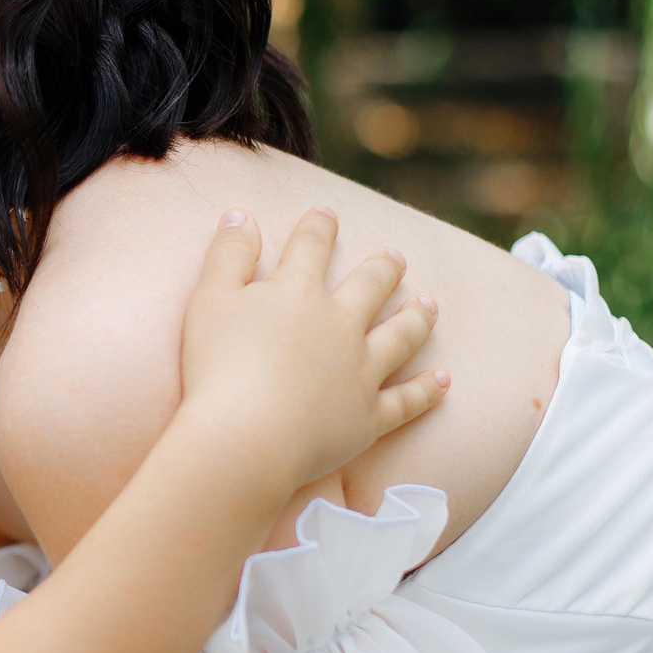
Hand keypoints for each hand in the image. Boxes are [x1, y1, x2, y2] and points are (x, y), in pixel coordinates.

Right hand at [178, 207, 446, 494]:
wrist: (246, 437)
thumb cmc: (217, 368)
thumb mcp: (208, 300)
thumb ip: (227, 255)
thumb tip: (242, 215)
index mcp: (298, 293)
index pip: (311, 247)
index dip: (318, 228)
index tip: (326, 215)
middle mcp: (340, 325)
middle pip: (370, 286)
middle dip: (383, 268)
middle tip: (395, 257)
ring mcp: (361, 371)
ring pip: (400, 336)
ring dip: (416, 317)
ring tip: (428, 305)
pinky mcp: (368, 417)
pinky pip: (407, 400)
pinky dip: (428, 389)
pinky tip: (444, 380)